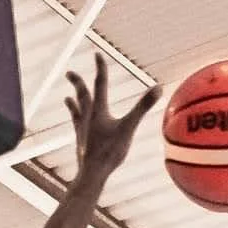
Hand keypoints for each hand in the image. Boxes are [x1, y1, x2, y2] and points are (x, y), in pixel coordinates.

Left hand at [66, 54, 160, 182]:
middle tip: (69, 73)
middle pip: (81, 96)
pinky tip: (77, 127)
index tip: (97, 54)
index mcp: (98, 110)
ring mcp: (82, 131)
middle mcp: (87, 118)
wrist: (92, 173)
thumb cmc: (110, 151)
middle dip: (77, 82)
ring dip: (73, 103)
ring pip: (76, 112)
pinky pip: (77, 128)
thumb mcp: (129, 127)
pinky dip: (76, 123)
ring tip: (67, 98)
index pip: (100, 83)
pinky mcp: (81, 143)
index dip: (100, 68)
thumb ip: (143, 106)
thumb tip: (159, 86)